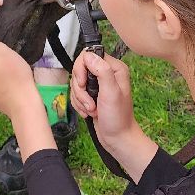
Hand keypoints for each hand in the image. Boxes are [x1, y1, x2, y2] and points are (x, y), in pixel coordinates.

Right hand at [71, 51, 156, 178]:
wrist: (117, 139)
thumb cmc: (118, 118)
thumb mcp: (111, 93)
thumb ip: (102, 71)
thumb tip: (88, 55)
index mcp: (114, 68)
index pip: (88, 55)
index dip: (81, 70)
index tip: (83, 84)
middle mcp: (106, 73)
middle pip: (79, 70)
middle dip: (80, 89)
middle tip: (90, 102)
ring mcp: (98, 85)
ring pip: (76, 83)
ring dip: (80, 99)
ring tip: (92, 110)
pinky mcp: (92, 95)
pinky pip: (76, 94)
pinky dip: (79, 104)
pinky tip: (89, 113)